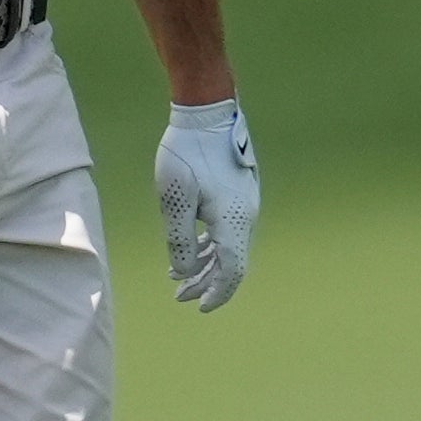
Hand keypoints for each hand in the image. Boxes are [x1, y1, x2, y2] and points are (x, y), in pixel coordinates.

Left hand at [154, 99, 257, 310]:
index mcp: (233, 222)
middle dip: (206, 283)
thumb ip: (179, 241)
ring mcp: (245, 204)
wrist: (207, 113)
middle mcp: (246, 216)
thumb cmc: (187, 154)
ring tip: (180, 276)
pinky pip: (228, 229)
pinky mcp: (239, 193)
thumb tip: (184, 271)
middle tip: (180, 296)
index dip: (217, 293)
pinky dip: (210, 245)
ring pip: (229, 246)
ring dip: (206, 264)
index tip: (200, 307)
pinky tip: (192, 247)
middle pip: (231, 263)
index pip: (232, 271)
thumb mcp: (174, 201)